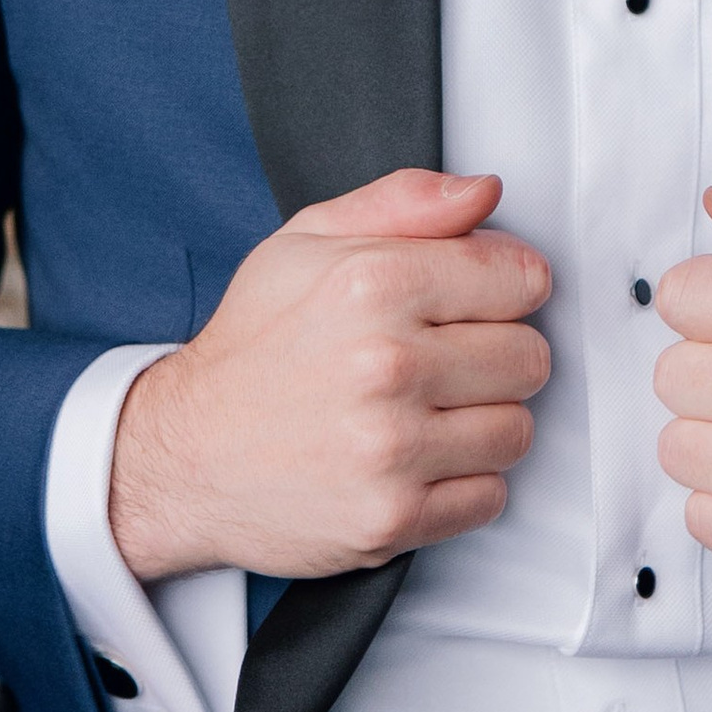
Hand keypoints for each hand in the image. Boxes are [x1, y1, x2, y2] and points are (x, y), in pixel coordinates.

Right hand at [108, 169, 550, 583]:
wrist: (182, 457)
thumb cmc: (251, 350)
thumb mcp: (307, 244)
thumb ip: (404, 204)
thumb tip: (484, 193)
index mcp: (372, 284)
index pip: (521, 279)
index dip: (505, 289)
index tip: (476, 304)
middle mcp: (385, 365)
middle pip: (530, 357)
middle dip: (496, 356)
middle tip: (443, 363)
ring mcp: (391, 449)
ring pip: (518, 430)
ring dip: (483, 423)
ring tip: (426, 412)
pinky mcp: (394, 517)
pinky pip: (490, 496)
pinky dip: (463, 484)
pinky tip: (415, 461)